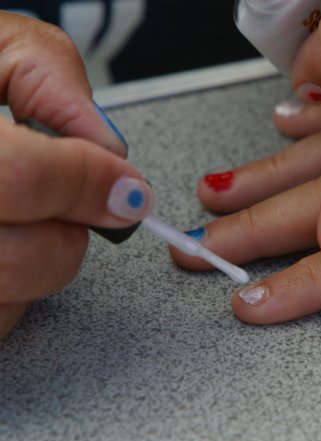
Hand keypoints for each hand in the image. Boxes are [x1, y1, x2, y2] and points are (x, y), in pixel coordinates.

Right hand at [0, 12, 151, 338]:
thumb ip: (51, 82)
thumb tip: (108, 148)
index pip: (17, 178)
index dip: (86, 184)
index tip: (128, 188)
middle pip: (18, 257)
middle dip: (70, 230)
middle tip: (75, 199)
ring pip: (8, 298)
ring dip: (43, 259)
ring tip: (26, 212)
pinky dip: (17, 290)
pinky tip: (10, 240)